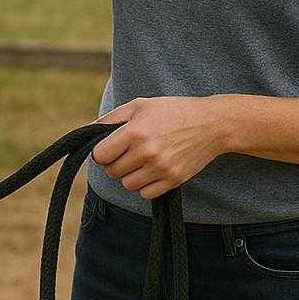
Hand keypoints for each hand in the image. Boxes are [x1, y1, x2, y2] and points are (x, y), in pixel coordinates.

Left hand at [90, 96, 231, 199]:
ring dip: (130, 175)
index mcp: (135, 131)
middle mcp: (147, 152)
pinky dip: (145, 185)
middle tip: (128, 152)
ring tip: (141, 160)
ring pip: (127, 185)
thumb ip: (111, 119)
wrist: (211, 124)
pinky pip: (145, 194)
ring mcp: (161, 168)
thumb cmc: (172, 111)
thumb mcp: (140, 105)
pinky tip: (153, 170)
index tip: (111, 147)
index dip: (102, 152)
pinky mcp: (174, 180)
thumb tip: (87, 131)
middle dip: (115, 163)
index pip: (100, 156)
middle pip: (112, 171)